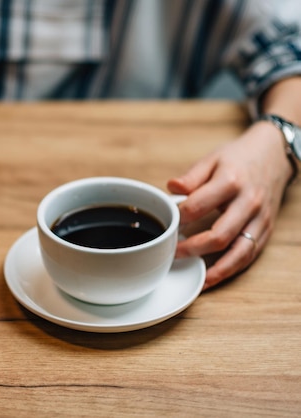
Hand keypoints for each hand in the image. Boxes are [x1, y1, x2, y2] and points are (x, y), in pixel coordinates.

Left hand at [167, 121, 291, 289]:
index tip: (167, 222)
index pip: (198, 205)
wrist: (273, 155)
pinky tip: (213, 277)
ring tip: (195, 278)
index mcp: (231, 181)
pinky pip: (250, 255)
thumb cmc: (239, 158)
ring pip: (239, 252)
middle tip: (173, 252)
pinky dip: (231, 269)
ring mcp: (260, 219)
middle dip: (192, 248)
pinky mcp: (266, 229)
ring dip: (216, 269)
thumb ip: (191, 177)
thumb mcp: (212, 159)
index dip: (179, 217)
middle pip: (219, 235)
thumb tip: (171, 189)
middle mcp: (249, 203)